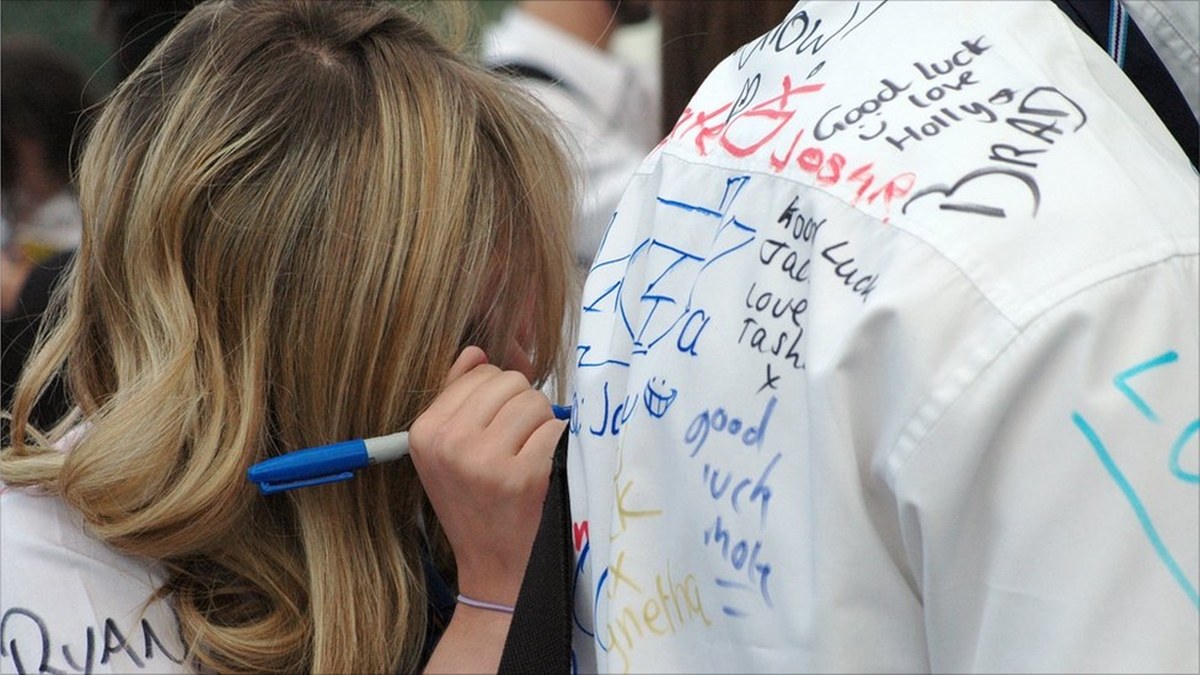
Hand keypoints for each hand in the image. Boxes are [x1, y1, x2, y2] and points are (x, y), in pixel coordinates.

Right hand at [409, 346, 563, 605]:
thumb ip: (458, 397)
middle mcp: (449, 443)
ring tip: (528, 458)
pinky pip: (555, 429)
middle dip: (522, 407)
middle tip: (517, 445)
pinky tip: (544, 470)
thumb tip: (476, 351)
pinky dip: (559, 445)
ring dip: (542, 426)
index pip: (479, 372)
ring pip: (536, 402)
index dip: (498, 396)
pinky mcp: (522, 476)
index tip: (496, 429)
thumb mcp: (450, 452)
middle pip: (510, 382)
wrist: (496, 570)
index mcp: (425, 432)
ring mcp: (485, 461)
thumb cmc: (477, 504)